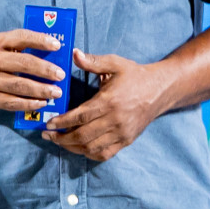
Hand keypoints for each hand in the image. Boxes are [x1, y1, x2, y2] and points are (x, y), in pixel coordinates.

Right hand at [0, 30, 65, 111]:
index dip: (40, 40)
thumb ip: (21, 46)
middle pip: (23, 63)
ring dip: (40, 90)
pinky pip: (11, 102)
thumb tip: (54, 54)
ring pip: (19, 85)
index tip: (58, 45)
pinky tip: (41, 103)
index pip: (21, 37)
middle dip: (45, 70)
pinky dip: (29, 104)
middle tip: (61, 75)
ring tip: (57, 92)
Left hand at [43, 50, 169, 160]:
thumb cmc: (136, 76)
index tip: (48, 124)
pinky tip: (80, 147)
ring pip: (90, 148)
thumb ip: (94, 61)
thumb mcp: (116, 64)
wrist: (161, 89)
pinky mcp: (127, 140)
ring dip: (71, 147)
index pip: (79, 117)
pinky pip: (104, 154)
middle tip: (48, 135)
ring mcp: (122, 132)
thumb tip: (74, 54)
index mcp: (109, 101)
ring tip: (60, 141)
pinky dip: (88, 154)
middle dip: (60, 138)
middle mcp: (115, 120)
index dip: (60, 123)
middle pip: (81, 136)